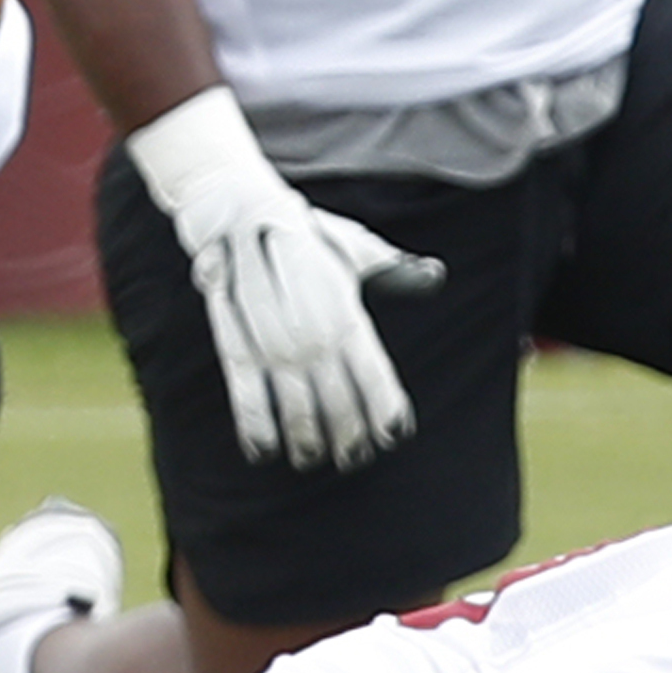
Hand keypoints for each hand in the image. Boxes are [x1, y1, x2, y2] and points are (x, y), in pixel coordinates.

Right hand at [124, 85, 440, 469]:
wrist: (242, 214)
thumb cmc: (307, 236)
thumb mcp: (356, 250)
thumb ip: (394, 271)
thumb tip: (434, 276)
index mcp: (348, 316)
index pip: (374, 377)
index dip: (384, 412)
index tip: (393, 437)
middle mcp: (315, 338)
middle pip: (339, 404)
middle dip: (350, 437)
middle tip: (353, 457)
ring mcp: (275, 346)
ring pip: (298, 410)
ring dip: (308, 441)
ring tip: (315, 459)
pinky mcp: (237, 348)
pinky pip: (249, 398)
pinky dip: (258, 429)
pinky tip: (265, 452)